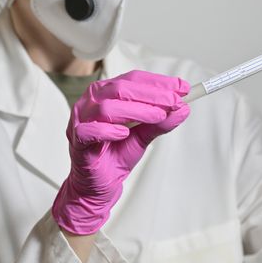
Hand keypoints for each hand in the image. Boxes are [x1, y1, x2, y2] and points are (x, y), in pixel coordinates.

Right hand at [52, 70, 189, 234]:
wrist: (101, 183)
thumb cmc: (117, 153)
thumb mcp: (145, 135)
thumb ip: (161, 122)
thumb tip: (183, 108)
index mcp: (107, 93)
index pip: (133, 79)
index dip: (159, 82)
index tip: (183, 88)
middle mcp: (92, 101)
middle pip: (121, 88)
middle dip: (152, 94)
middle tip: (175, 101)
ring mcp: (81, 120)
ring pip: (107, 107)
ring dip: (137, 110)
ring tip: (158, 117)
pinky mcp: (77, 141)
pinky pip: (89, 130)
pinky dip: (108, 130)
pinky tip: (124, 133)